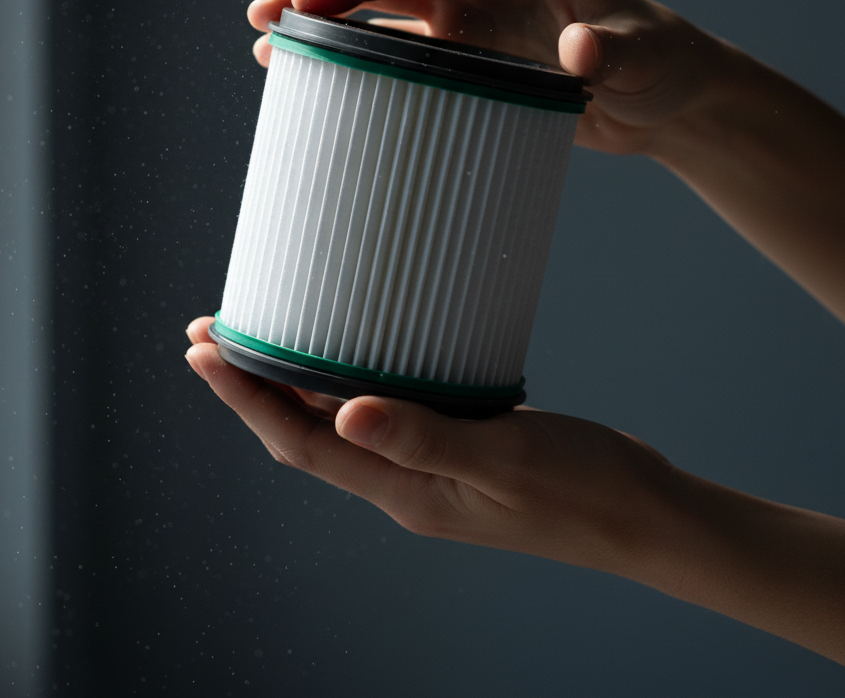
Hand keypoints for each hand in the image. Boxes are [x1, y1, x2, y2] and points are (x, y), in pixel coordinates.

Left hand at [184, 317, 678, 571]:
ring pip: (344, 421)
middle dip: (254, 386)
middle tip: (216, 334)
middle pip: (307, 433)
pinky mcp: (459, 445)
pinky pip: (391, 410)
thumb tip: (345, 413)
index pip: (301, 443)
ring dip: (298, 383)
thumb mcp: (505, 456)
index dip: (246, 399)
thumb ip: (425, 436)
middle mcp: (406, 481)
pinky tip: (361, 351)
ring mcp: (431, 465)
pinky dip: (359, 380)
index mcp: (406, 492)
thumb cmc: (582, 488)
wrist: (639, 511)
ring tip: (269, 338)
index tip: (205, 352)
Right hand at [246, 0, 732, 154]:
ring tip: (271, 48)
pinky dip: (363, 62)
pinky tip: (324, 79)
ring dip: (330, 25)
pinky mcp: (471, 58)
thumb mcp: (642, 57)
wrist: (665, 97)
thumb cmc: (660, 64)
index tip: (304, 1)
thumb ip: (610, 52)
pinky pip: (404, 54)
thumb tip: (577, 50)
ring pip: (383, 10)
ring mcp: (471, 19)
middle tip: (262, 17)